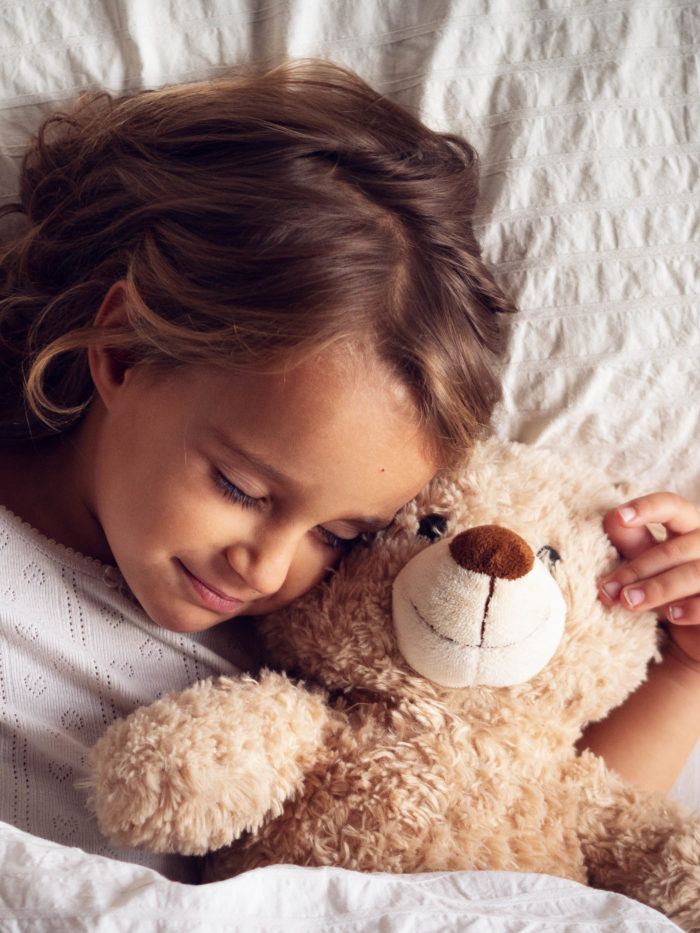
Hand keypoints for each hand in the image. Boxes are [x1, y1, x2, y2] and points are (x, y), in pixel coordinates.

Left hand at [598, 493, 699, 663]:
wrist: (693, 636)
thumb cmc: (668, 592)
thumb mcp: (647, 567)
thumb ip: (632, 543)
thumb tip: (613, 518)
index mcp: (689, 528)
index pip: (673, 506)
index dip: (648, 508)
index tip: (620, 516)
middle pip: (675, 549)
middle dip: (637, 569)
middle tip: (607, 589)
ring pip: (694, 573)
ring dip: (658, 588)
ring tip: (629, 602)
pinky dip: (692, 608)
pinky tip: (672, 615)